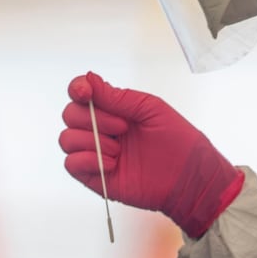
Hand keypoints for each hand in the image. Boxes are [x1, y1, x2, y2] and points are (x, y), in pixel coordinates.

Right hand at [60, 72, 244, 238]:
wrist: (189, 177)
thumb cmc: (178, 142)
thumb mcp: (151, 109)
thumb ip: (118, 97)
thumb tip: (88, 80)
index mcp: (114, 110)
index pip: (81, 94)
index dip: (77, 89)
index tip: (86, 92)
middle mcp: (102, 130)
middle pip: (70, 115)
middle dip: (92, 118)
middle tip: (122, 127)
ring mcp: (97, 153)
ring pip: (67, 139)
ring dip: (92, 141)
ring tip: (119, 150)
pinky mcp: (96, 177)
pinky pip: (71, 164)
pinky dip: (86, 161)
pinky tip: (111, 164)